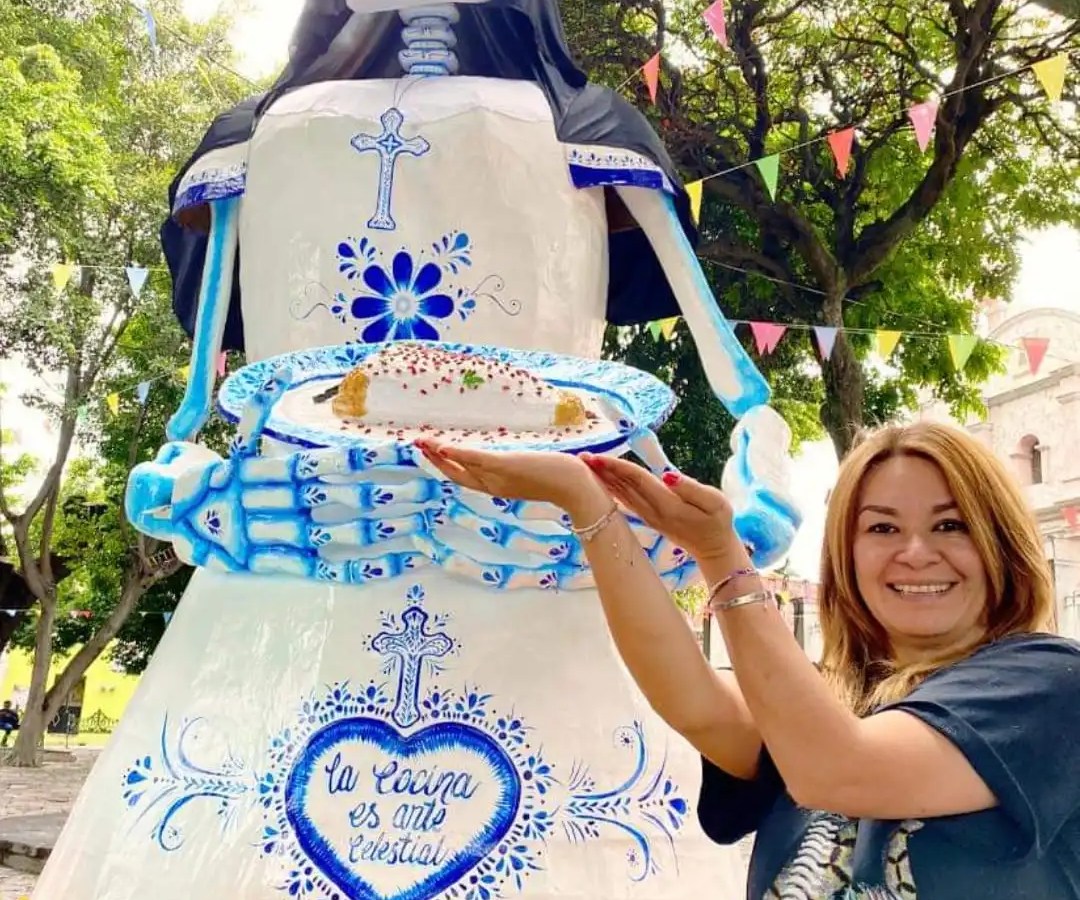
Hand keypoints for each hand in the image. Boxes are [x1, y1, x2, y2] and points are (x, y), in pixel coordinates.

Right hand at [415, 440, 600, 510]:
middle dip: (435, 460)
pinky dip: (458, 454)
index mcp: (499, 486)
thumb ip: (521, 469)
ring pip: (461, 466)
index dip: (446, 466)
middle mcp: (494, 485)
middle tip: (417, 444)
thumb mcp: (535, 473)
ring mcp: (499, 477)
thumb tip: (517, 461)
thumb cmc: (564, 478)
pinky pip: (476, 460)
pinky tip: (443, 447)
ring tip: (422, 442)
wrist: (579, 487)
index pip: (466, 476)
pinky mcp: (506, 466)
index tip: (432, 452)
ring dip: (439, 454)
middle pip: (456, 474)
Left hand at [581, 454, 743, 562]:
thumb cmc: (719, 522)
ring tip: (587, 465)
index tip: (599, 457)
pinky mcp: (649, 518)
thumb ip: (691, 488)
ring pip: (622, 494)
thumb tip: (668, 475)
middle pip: (623, 486)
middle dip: (603, 471)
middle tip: (581, 457)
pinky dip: (613, 489)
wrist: (714, 549)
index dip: (617, 467)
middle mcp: (652, 511)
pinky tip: (603, 481)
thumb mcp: (715, 503)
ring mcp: (649, 516)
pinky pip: (626, 500)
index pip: (637, 481)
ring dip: (603, 479)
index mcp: (667, 504)